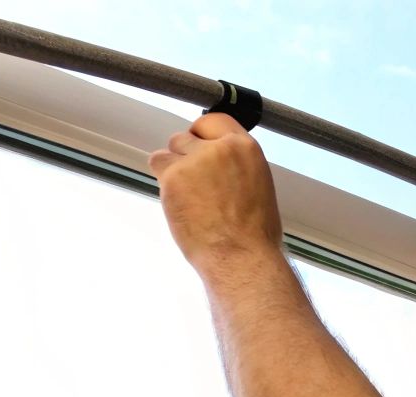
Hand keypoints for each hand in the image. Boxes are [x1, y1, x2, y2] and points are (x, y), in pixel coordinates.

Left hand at [149, 113, 284, 272]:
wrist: (240, 257)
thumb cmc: (253, 235)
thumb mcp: (258, 187)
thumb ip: (236, 167)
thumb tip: (221, 166)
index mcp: (246, 149)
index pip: (214, 121)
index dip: (201, 134)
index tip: (197, 145)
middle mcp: (220, 148)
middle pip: (186, 136)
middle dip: (185, 157)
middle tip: (193, 183)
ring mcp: (195, 161)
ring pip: (168, 152)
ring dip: (171, 169)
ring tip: (186, 196)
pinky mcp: (173, 177)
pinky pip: (157, 166)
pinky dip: (163, 184)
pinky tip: (178, 203)